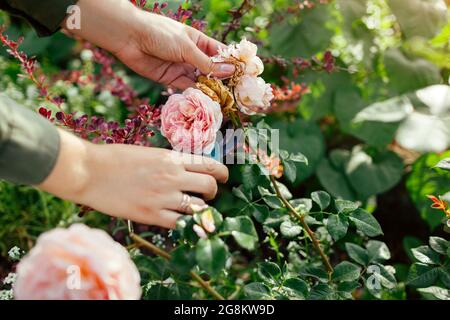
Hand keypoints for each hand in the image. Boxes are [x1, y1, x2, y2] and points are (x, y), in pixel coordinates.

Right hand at [39, 129, 228, 228]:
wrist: (89, 171)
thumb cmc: (114, 158)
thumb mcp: (148, 153)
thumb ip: (169, 162)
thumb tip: (185, 170)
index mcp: (172, 158)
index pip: (209, 165)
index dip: (222, 172)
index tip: (223, 177)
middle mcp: (172, 177)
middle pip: (210, 186)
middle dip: (214, 192)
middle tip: (208, 195)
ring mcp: (163, 197)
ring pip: (199, 208)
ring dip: (201, 210)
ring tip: (193, 209)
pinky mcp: (150, 215)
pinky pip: (180, 224)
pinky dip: (185, 224)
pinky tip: (181, 221)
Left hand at [68, 0, 234, 88]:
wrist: (130, 38)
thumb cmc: (160, 34)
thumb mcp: (187, 48)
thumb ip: (207, 63)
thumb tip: (229, 72)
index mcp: (198, 41)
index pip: (220, 53)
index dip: (232, 63)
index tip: (245, 74)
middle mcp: (192, 55)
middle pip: (212, 69)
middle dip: (223, 80)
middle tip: (237, 93)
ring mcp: (182, 67)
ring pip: (201, 80)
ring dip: (211, 89)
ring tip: (224, 100)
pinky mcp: (171, 78)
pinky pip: (187, 87)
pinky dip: (196, 93)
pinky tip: (207, 100)